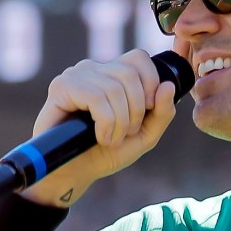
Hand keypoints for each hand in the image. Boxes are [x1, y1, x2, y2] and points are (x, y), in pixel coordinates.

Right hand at [20, 48, 180, 208]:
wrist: (74, 173)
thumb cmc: (106, 153)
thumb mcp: (144, 135)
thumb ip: (162, 112)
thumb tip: (168, 85)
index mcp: (112, 73)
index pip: (138, 57)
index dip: (150, 82)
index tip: (148, 110)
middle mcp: (93, 69)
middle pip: (129, 73)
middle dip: (136, 109)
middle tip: (127, 133)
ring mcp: (75, 75)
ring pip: (114, 88)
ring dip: (120, 122)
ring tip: (111, 140)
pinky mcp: (61, 87)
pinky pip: (95, 97)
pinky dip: (105, 122)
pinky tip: (100, 137)